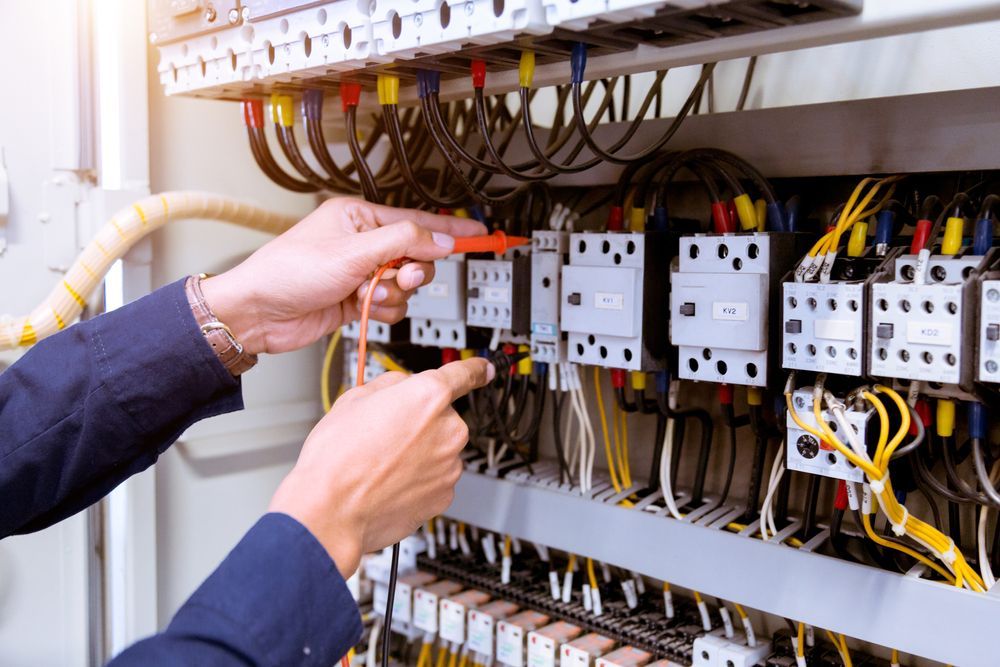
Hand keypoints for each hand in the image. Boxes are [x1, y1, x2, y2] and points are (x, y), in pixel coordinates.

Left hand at [200, 198, 485, 354]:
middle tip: (397, 277)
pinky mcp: (357, 300)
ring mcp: (361, 274)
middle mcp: (363, 244)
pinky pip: (391, 306)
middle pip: (417, 256)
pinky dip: (381, 312)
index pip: (417, 220)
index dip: (450, 228)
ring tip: (365, 296)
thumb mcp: (352, 251)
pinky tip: (360, 310)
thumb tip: (440, 238)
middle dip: (410, 273)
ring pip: (406, 286)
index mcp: (360, 217)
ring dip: (391, 296)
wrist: (259, 313)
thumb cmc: (288, 272)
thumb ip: (403, 242)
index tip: (480, 233)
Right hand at [268, 358, 493, 576]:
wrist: (331, 511)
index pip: (464, 373)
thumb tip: (402, 387)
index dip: (475, 369)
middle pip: (442, 417)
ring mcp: (449, 465)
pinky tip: (389, 482)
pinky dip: (418, 479)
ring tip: (381, 463)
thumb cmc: (337, 458)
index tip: (482, 369)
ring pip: (439, 449)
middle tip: (385, 434)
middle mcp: (448, 429)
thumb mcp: (355, 398)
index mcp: (429, 396)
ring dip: (419, 453)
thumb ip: (391, 384)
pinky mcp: (444, 496)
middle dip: (420, 422)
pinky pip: (435, 478)